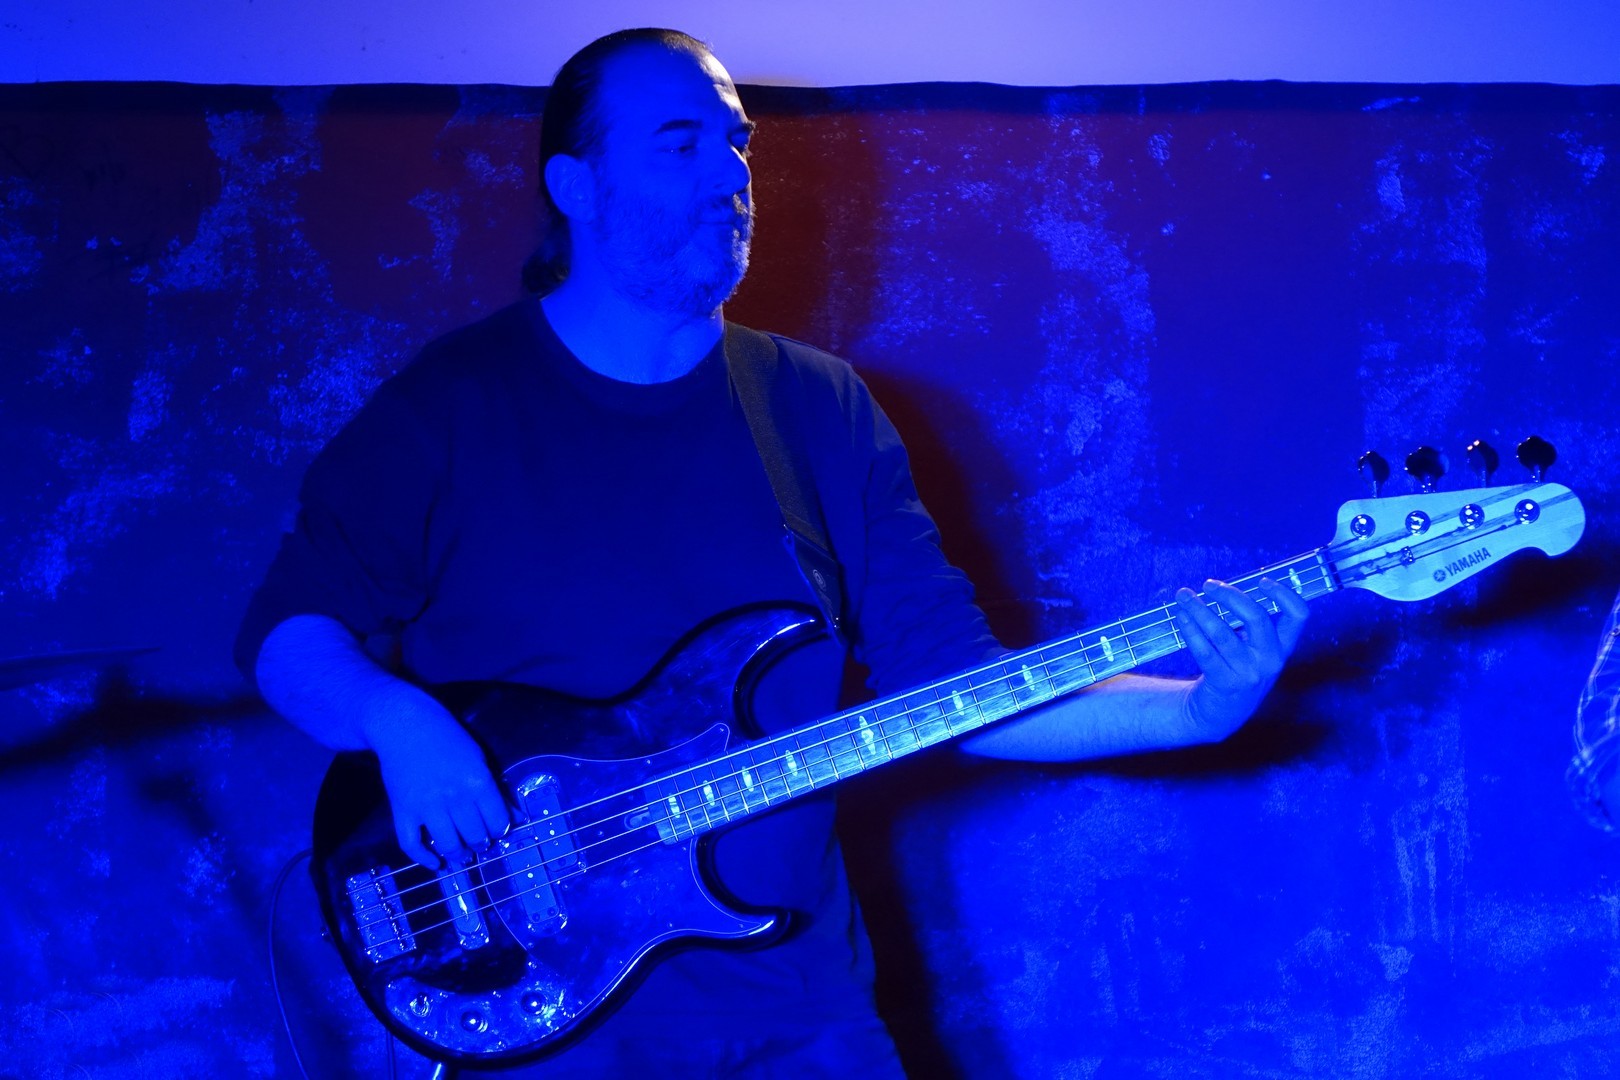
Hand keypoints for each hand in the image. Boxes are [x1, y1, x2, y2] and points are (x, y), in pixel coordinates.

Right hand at [362, 695, 511, 869]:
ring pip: (448, 845)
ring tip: (462, 854)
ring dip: (458, 855)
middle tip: (480, 843)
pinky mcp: (402, 811)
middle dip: (481, 844)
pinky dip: (423, 859)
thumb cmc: (447, 737)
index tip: (498, 831)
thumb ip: (496, 790)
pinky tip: (434, 863)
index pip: (497, 820)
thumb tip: (516, 817)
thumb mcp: (479, 758)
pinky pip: (411, 844)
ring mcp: (426, 807)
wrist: (405, 725)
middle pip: (475, 835)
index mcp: (477, 782)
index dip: (501, 830)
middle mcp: (453, 798)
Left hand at [1173, 577, 1308, 742]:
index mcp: (1283, 648)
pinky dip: (1190, 629)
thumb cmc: (1237, 669)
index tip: (1262, 580)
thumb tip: (1226, 586)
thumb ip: (1252, 624)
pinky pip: (1204, 650)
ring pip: (1222, 632)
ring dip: (1199, 609)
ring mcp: (1248, 673)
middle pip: (1257, 617)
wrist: (1222, 713)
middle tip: (1208, 585)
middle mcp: (1270, 660)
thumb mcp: (1256, 650)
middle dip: (1230, 595)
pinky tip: (1181, 616)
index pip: (1299, 616)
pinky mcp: (1224, 682)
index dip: (1285, 594)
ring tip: (1184, 595)